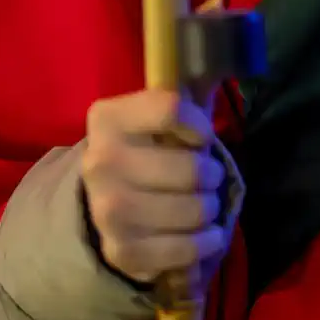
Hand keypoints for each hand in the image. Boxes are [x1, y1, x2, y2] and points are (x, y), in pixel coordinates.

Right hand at [81, 90, 229, 286]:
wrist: (99, 203)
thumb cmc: (143, 151)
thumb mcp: (154, 119)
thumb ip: (185, 99)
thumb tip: (220, 68)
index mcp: (108, 118)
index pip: (171, 108)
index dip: (199, 124)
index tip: (203, 136)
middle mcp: (101, 162)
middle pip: (189, 168)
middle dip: (211, 175)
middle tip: (209, 178)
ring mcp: (108, 210)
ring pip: (192, 209)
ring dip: (210, 209)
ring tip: (206, 205)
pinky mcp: (121, 251)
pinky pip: (184, 249)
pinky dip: (205, 243)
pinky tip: (207, 235)